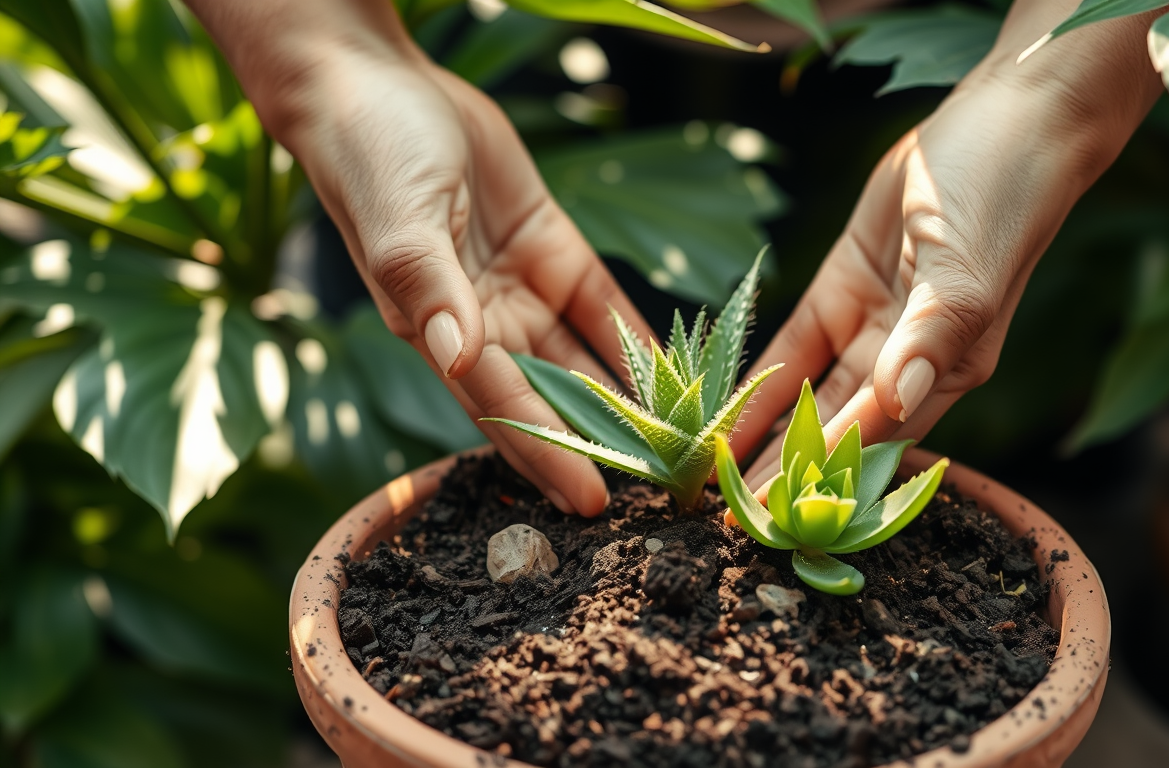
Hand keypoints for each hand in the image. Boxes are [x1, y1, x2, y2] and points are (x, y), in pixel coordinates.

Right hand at [192, 1, 652, 515]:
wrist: (378, 83)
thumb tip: (457, 353)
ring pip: (584, 358)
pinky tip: (680, 370)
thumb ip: (429, 289)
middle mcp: (483, 322)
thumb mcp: (400, 222)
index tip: (592, 498)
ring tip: (682, 439)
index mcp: (438, 331)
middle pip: (552, 396)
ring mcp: (521, 288)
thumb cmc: (371, 154)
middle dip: (600, 442)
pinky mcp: (551, 249)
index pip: (504, 408)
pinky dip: (636, 336)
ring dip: (628, 398)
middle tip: (658, 484)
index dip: (549, 454)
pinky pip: (601, 304)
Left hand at [735, 0, 1163, 489]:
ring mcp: (871, 325)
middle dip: (786, 471)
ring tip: (714, 478)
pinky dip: (762, 378)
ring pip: (809, 396)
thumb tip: (894, 402)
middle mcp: (907, 361)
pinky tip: (724, 412)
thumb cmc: (999, 200)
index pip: (876, 440)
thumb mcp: (964, 274)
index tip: (777, 514)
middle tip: (727, 515)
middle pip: (835, 430)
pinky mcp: (841, 289)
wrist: (1001, 123)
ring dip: (766, 435)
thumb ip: (927, 340)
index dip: (826, 477)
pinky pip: (794, 346)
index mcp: (946, 371)